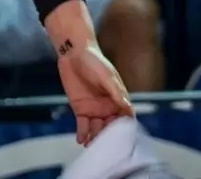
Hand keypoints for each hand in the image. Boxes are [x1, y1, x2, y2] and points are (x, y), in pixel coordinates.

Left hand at [44, 0, 133, 144]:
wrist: (73, 52)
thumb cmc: (94, 60)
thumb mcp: (106, 75)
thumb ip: (115, 91)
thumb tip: (128, 107)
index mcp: (117, 97)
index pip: (125, 116)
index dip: (125, 127)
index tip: (124, 138)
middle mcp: (107, 106)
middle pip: (110, 126)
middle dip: (108, 137)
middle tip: (105, 148)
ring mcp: (93, 109)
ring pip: (96, 128)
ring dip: (95, 138)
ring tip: (92, 147)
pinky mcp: (80, 109)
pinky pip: (82, 125)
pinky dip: (82, 133)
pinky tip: (81, 140)